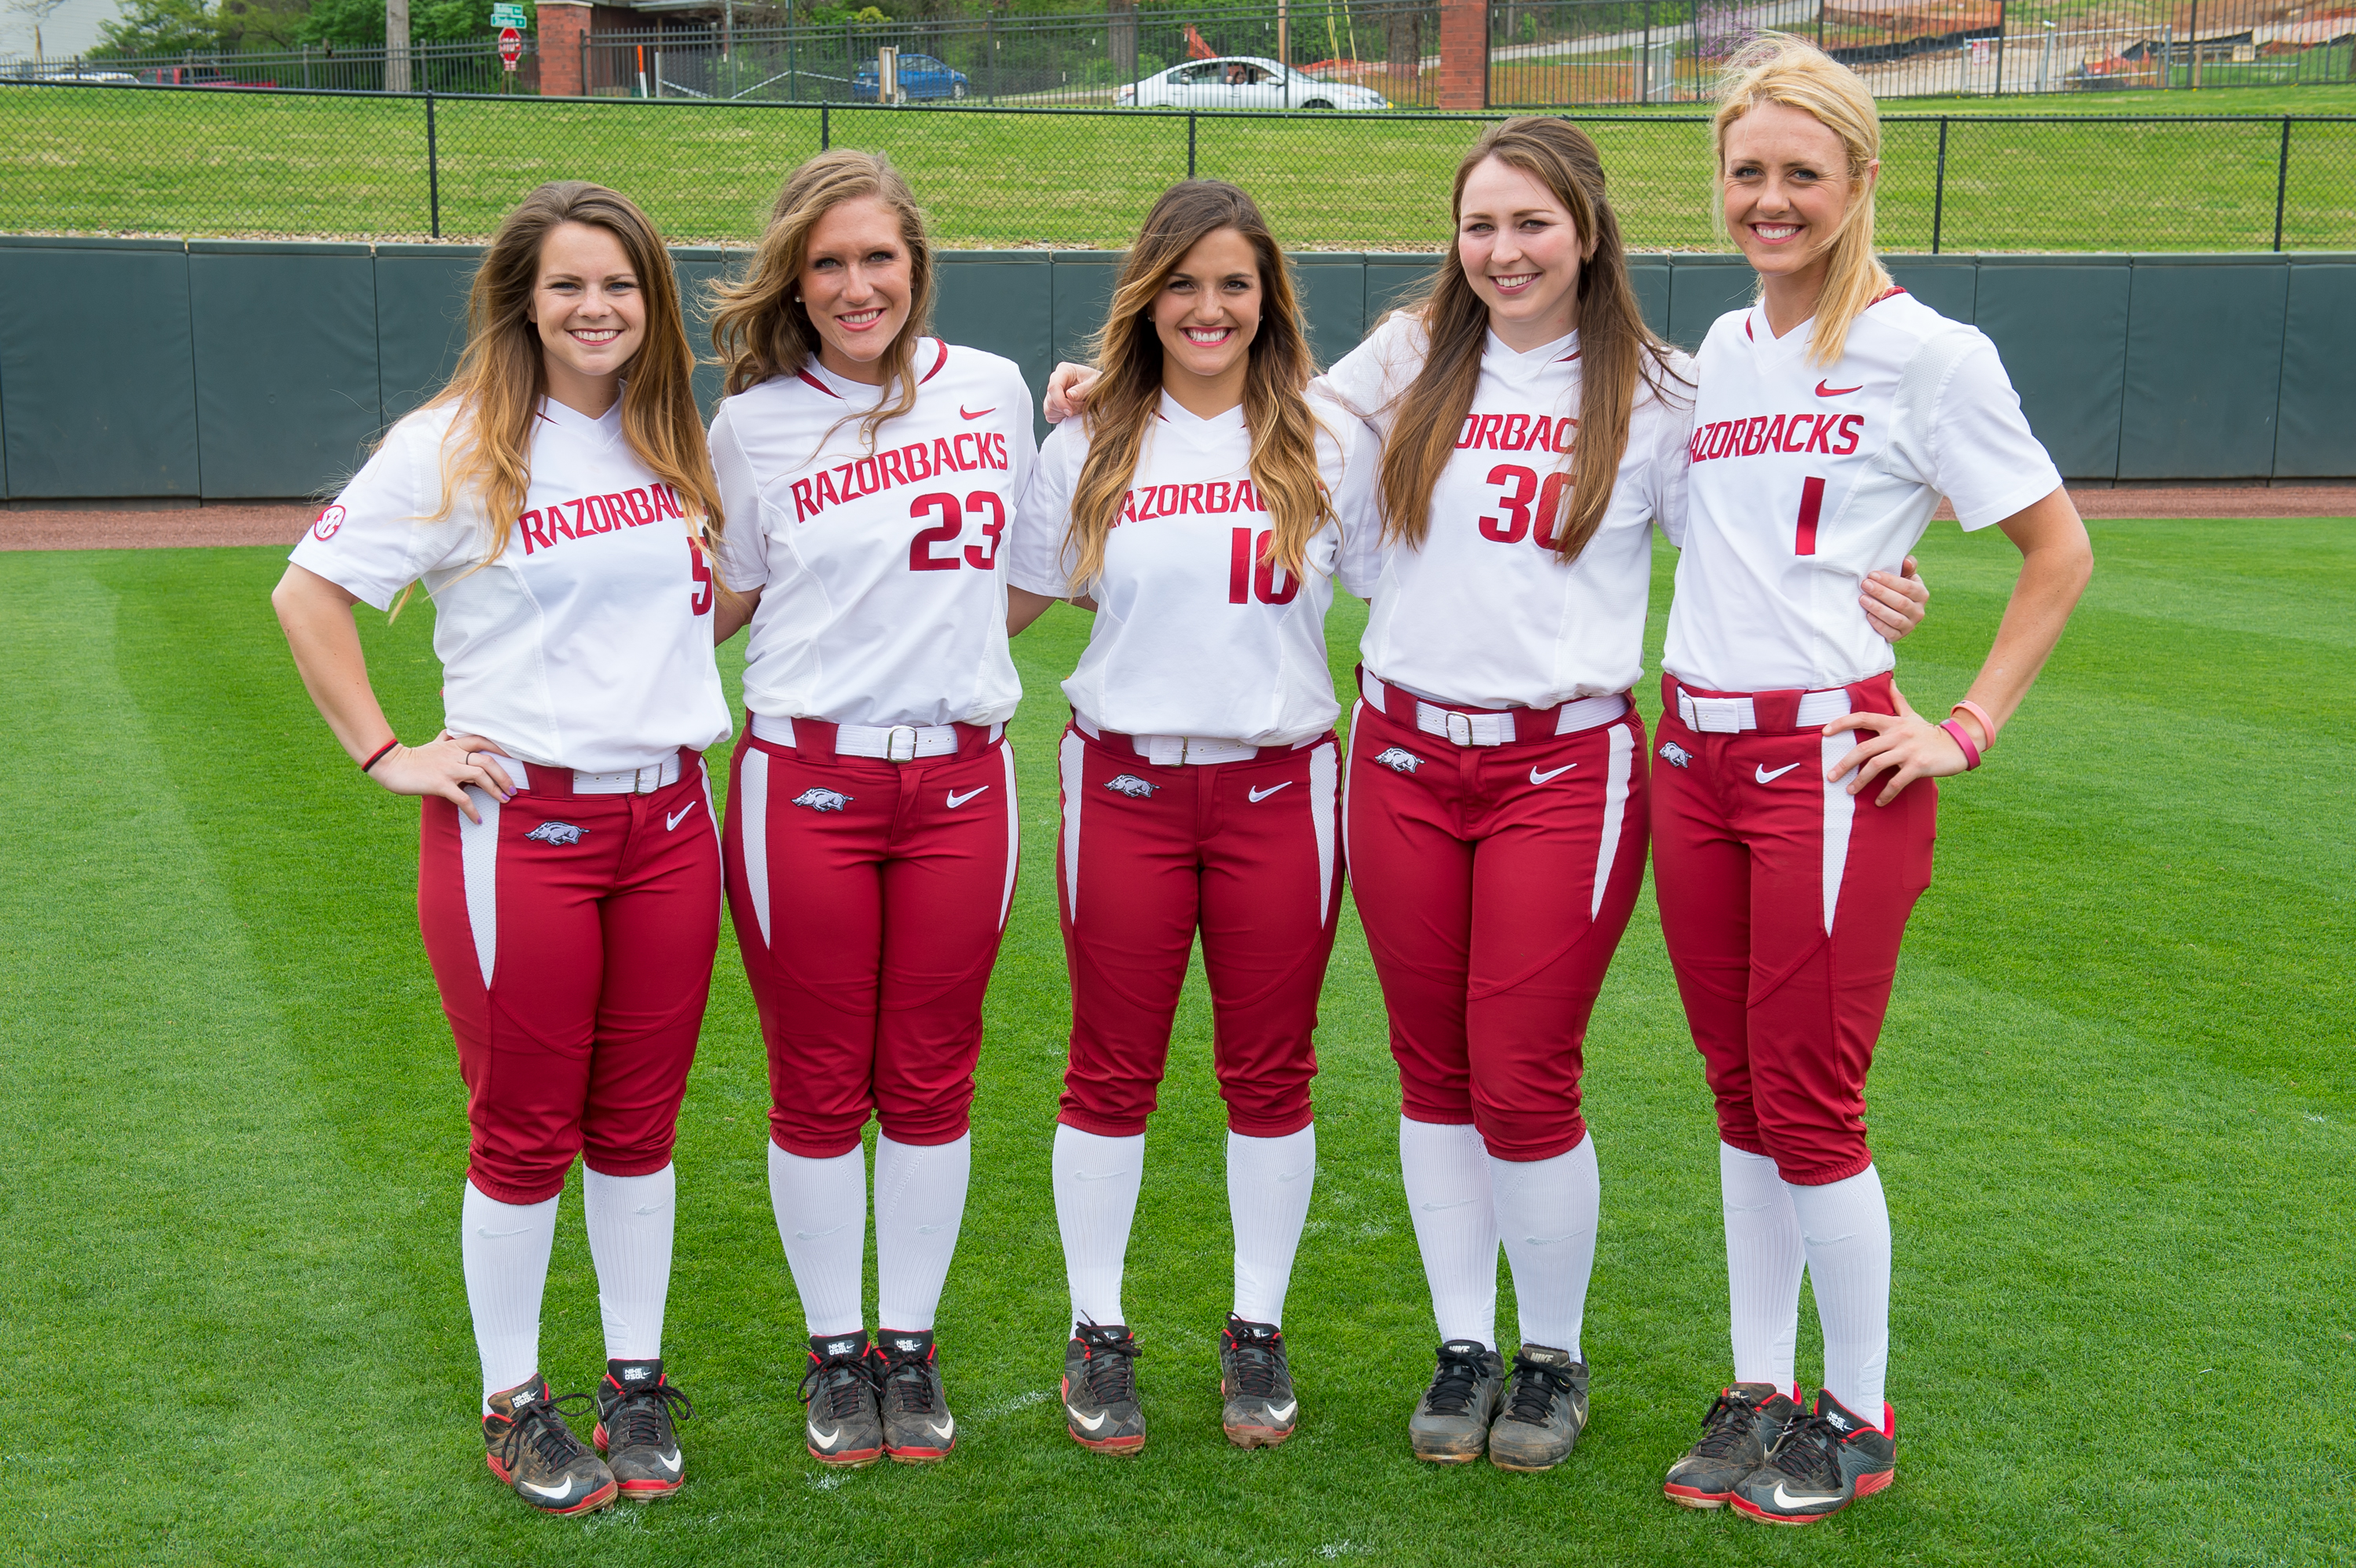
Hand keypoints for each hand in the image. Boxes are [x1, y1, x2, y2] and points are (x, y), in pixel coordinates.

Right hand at [368, 732, 517, 822]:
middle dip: (504, 775)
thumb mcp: (432, 745)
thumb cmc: (413, 758)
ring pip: (480, 776)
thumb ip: (445, 740)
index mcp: (454, 745)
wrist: (391, 765)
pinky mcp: (440, 784)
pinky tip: (478, 820)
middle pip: (488, 760)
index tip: (514, 756)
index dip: (500, 747)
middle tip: (512, 789)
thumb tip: (449, 733)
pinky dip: (473, 810)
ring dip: (495, 789)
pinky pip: (463, 798)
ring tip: (503, 800)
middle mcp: (454, 755)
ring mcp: (448, 769)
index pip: (482, 740)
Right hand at [1042, 362, 1099, 423]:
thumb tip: (1069, 395)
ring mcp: (1052, 392)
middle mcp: (1055, 379)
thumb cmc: (1099, 384)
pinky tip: (1073, 411)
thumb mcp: (1096, 385)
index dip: (1060, 402)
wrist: (1102, 392)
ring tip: (1079, 407)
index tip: (1070, 412)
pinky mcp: (1052, 404)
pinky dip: (1061, 417)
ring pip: (1049, 409)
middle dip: (1066, 408)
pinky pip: (1050, 416)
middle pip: (1050, 400)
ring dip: (1064, 413)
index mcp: (1064, 370)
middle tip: (1082, 407)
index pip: (1054, 387)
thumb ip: (1083, 390)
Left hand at [1820, 688, 1968, 805]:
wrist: (1958, 745)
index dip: (1841, 723)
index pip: (1862, 718)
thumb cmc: (1929, 733)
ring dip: (1860, 781)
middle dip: (1844, 764)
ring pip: (1876, 766)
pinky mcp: (1918, 766)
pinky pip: (1896, 782)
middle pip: (1864, 748)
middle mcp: (1898, 735)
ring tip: (1849, 791)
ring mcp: (1908, 751)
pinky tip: (1879, 802)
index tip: (1824, 732)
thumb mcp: (1912, 716)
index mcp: (1893, 723)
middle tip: (1831, 777)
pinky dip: (1886, 793)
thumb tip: (1889, 683)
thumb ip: (1899, 701)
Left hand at [1861, 555, 1927, 642]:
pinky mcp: (1899, 636)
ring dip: (1878, 609)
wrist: (1892, 611)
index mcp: (1921, 594)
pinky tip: (1867, 616)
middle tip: (1865, 584)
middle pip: (1901, 603)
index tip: (1872, 574)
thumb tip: (1907, 561)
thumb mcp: (1904, 576)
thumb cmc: (1896, 589)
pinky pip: (1890, 633)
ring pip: (1895, 619)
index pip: (1908, 587)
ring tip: (1862, 599)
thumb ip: (1907, 567)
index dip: (1889, 581)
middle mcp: (1919, 611)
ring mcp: (1910, 625)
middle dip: (1881, 592)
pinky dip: (1878, 625)